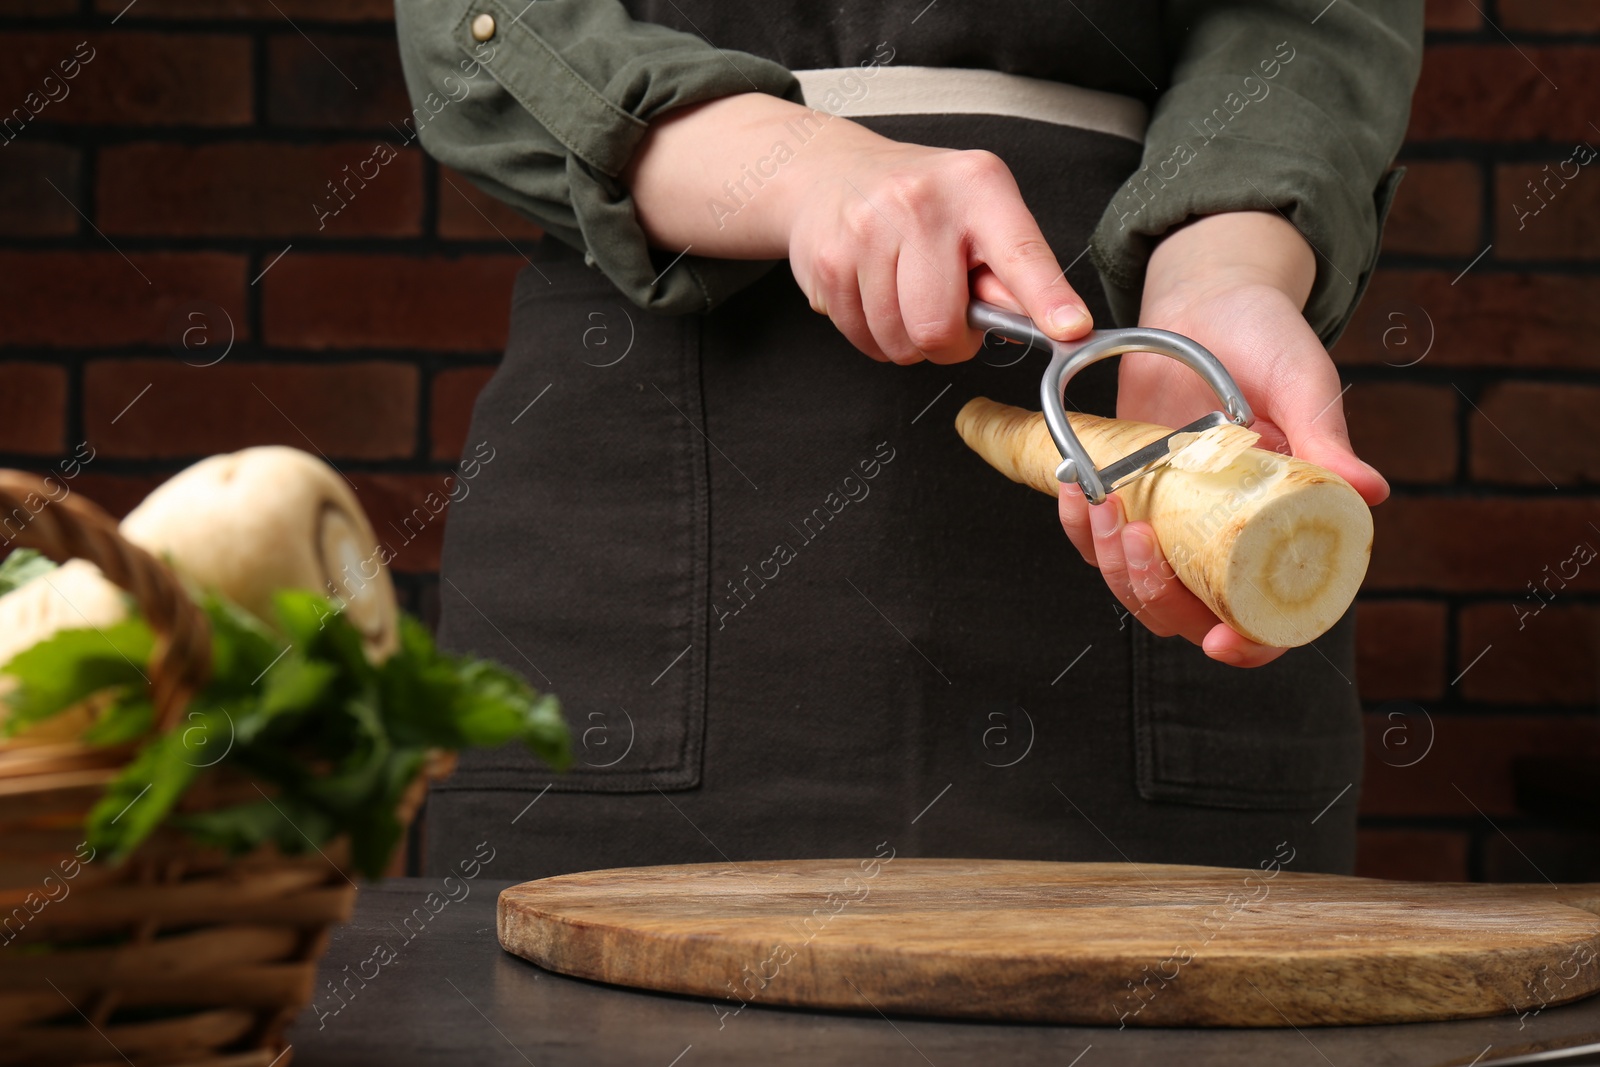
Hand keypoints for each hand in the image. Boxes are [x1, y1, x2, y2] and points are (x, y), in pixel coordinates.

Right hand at [782, 136, 1092, 363]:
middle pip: (940, 327)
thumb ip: (1011, 270)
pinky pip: (862, 339)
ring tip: (906, 296)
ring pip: (898, 341)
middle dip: (948, 342)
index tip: (1072, 327)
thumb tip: (1047, 321)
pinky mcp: (829, 262)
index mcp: (977, 186)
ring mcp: (868, 231)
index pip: (1020, 254)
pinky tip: (875, 297)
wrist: (829, 173)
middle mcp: (921, 202)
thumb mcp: (979, 212)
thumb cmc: (919, 201)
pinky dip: (873, 335)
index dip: (1046, 298)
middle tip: (947, 311)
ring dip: (907, 340)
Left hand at [1056, 211, 1389, 667]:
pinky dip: (1081, 525)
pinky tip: (1077, 486)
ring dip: (1111, 562)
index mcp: (1283, 527)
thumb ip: (1325, 436)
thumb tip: (1369, 492)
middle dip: (1154, 595)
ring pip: (1135, 586)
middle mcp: (1226, 537)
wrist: (1209, 297)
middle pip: (1188, 614)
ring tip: (1102, 506)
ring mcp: (1174, 524)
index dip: (1250, 644)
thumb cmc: (1268, 337)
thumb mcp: (1302, 382)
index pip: (1270, 615)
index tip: (1220, 641)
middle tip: (1137, 540)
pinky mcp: (1131, 498)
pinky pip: (1098, 540)